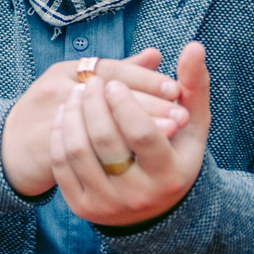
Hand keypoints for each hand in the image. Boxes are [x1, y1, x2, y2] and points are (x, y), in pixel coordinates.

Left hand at [52, 41, 210, 226]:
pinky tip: (64, 115)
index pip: (142, 133)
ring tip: (76, 94)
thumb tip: (194, 46)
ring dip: (72, 115)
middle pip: (106, 140)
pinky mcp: (82, 207)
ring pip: (78, 151)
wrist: (155, 207)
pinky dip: (59, 135)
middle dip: (94, 104)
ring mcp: (107, 203)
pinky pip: (61, 166)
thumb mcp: (192, 124)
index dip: (125, 102)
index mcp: (169, 174)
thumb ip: (194, 86)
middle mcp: (138, 195)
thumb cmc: (175, 153)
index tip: (114, 83)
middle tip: (91, 84)